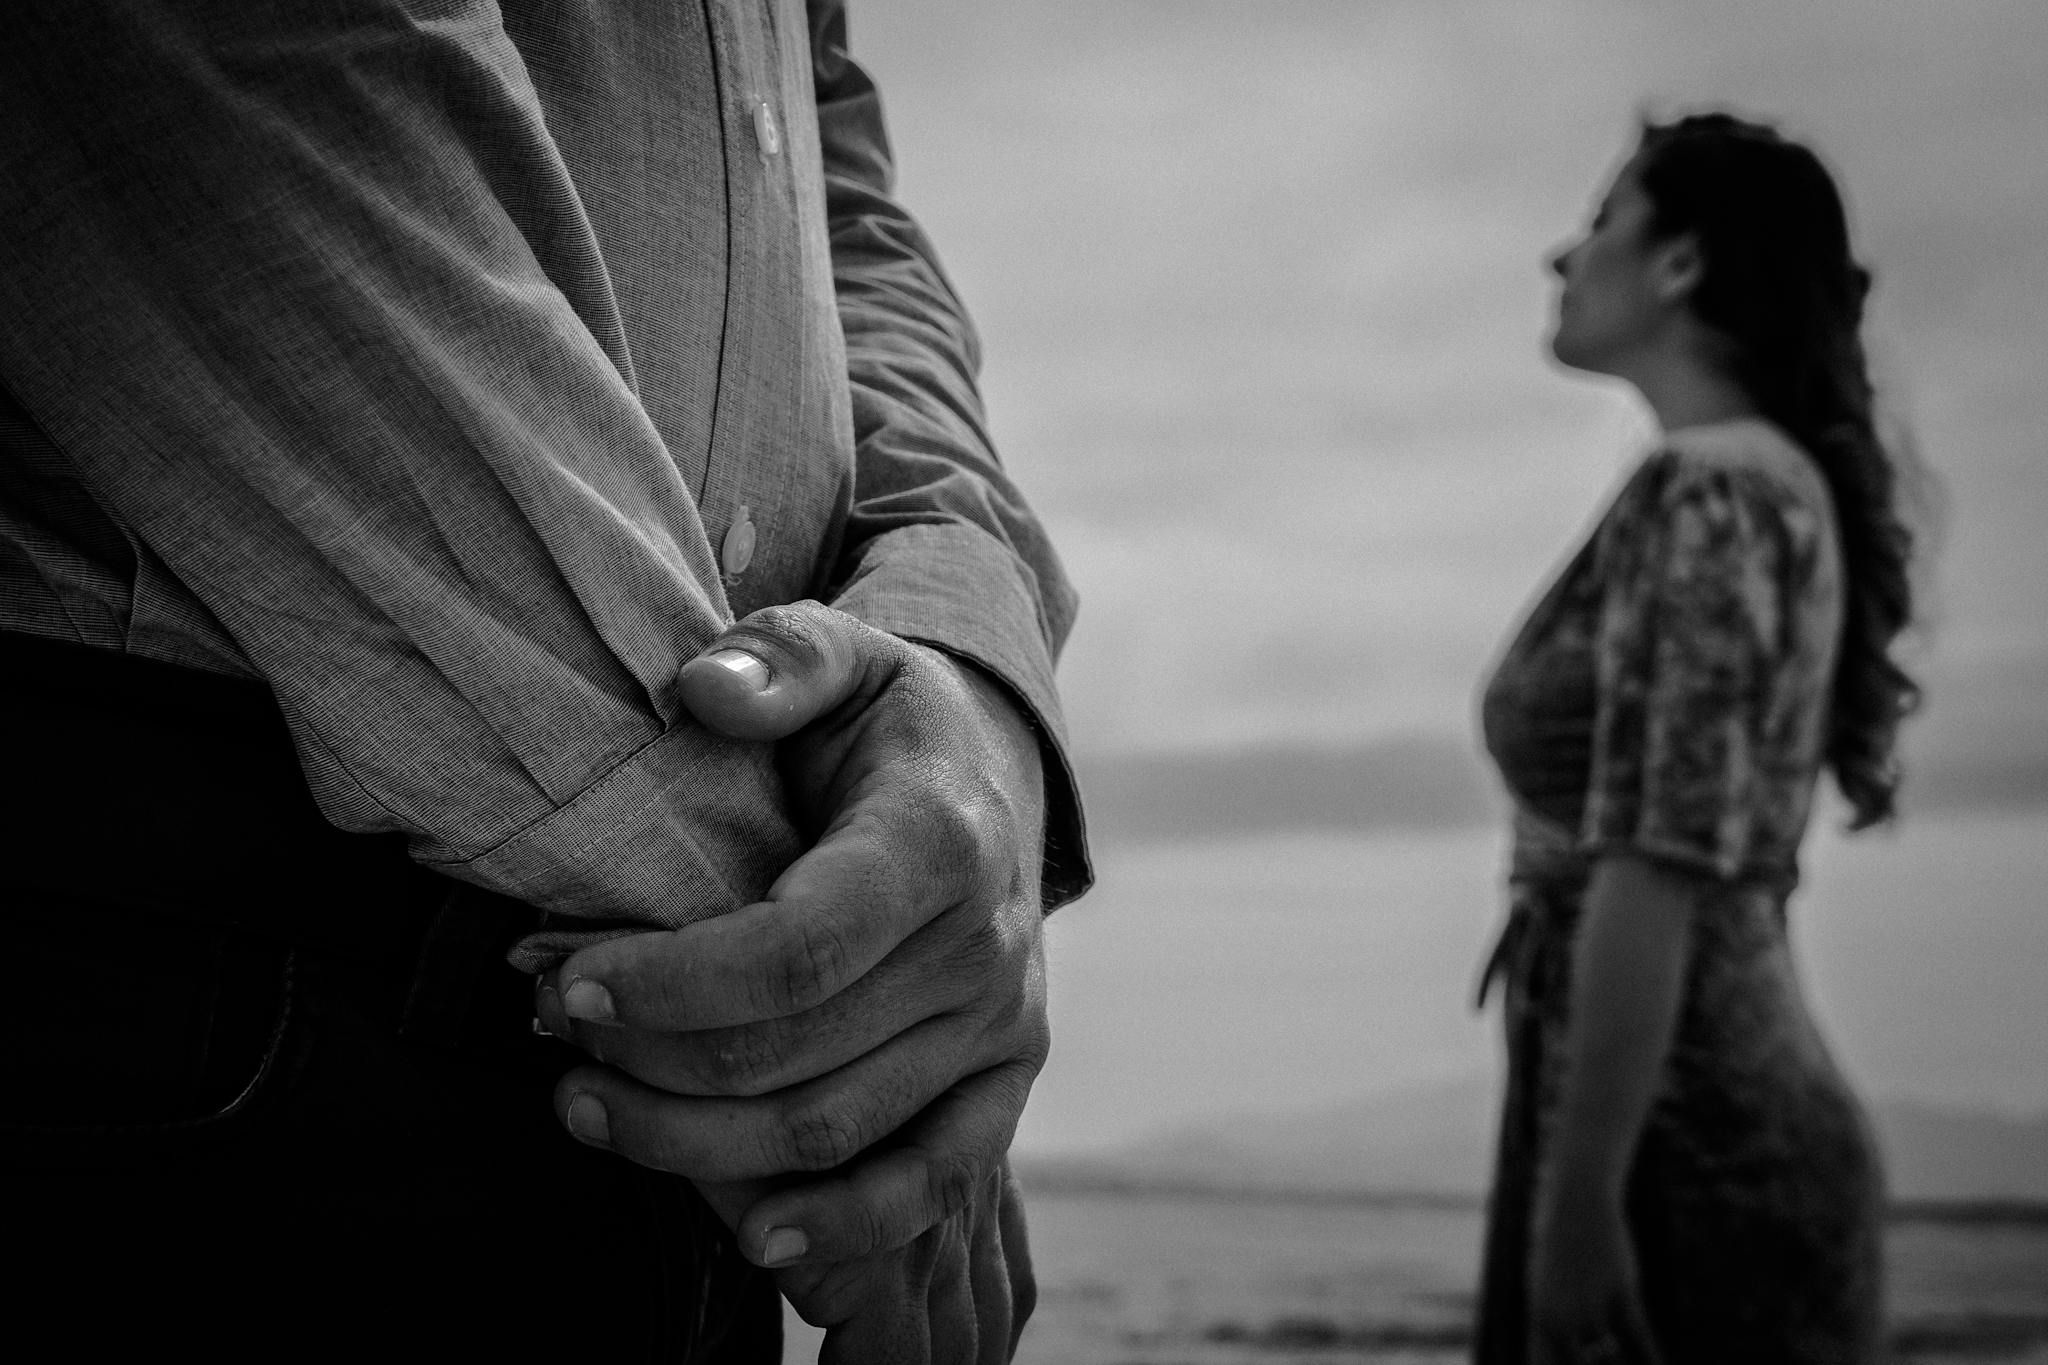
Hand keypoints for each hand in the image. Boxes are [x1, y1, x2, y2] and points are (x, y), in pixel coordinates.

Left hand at [533, 600, 1049, 1358]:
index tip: (563, 976)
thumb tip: (706, 687)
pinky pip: (925, 1183)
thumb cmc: (888, 723)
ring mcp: (998, 1028)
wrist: (992, 781)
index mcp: (940, 842)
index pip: (798, 948)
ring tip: (582, 1101)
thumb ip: (782, 657)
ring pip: (827, 1133)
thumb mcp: (847, 654)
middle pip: (791, 1057)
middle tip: (546, 1026)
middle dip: (647, 1059)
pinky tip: (746, 1235)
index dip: (672, 983)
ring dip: (688, 1141)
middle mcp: (983, 949)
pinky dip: (837, 1225)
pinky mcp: (1000, 1084)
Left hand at [1527, 1182, 1661, 1364]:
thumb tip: (1579, 1356)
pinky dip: (1652, 1363)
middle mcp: (1560, 1320)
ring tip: (1624, 1363)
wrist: (1576, 1202)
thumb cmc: (1561, 1249)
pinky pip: (1641, 1342)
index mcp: (1538, 1320)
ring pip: (1612, 1362)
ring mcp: (1591, 1307)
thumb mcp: (1550, 1289)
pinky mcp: (1621, 1294)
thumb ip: (1557, 1328)